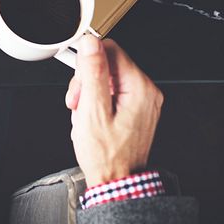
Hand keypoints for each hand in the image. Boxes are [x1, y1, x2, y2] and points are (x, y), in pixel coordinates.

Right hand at [65, 36, 162, 185]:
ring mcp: (142, 101)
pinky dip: (96, 100)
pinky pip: (112, 91)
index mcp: (140, 88)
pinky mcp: (135, 108)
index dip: (87, 61)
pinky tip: (90, 115)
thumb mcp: (92, 110)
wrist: (116, 181)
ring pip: (107, 77)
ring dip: (89, 91)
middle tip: (78, 101)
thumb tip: (91, 43)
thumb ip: (92, 73)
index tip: (77, 78)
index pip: (110, 49)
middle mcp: (146, 91)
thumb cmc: (106, 154)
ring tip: (83, 112)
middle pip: (108, 63)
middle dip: (86, 80)